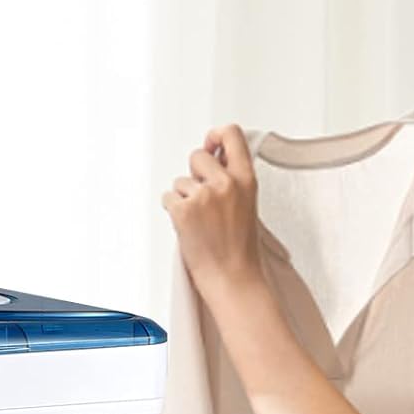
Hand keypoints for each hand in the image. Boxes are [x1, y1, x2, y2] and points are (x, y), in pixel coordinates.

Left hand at [162, 124, 263, 293]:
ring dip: (183, 198)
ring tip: (198, 222)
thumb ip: (232, 178)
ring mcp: (203, 196)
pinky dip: (172, 211)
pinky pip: (167, 198)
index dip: (216, 135)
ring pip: (180, 181)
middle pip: (198, 155)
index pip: (231, 134)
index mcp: (245, 179)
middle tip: (201, 197)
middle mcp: (225, 183)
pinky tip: (186, 227)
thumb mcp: (246, 204)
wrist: (233, 279)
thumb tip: (216, 158)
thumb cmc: (239, 250)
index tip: (210, 144)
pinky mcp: (184, 211)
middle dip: (194, 173)